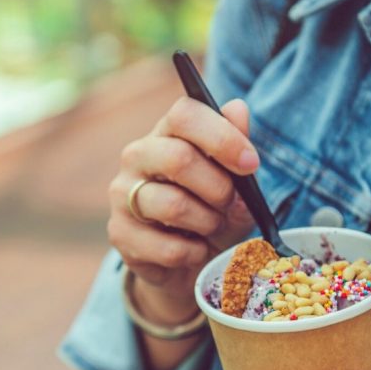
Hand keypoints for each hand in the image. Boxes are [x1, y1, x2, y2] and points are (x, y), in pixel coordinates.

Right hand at [107, 97, 257, 323]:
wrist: (190, 261)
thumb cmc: (213, 209)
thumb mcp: (235, 179)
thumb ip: (236, 145)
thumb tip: (238, 108)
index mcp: (167, 132)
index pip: (184, 114)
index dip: (222, 137)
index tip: (250, 163)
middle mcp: (137, 156)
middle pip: (178, 158)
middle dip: (219, 188)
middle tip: (232, 205)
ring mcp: (122, 194)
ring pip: (173, 205)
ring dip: (208, 224)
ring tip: (213, 228)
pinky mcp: (119, 233)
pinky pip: (169, 247)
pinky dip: (194, 254)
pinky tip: (195, 250)